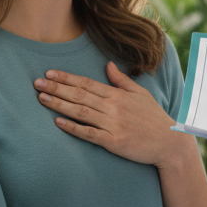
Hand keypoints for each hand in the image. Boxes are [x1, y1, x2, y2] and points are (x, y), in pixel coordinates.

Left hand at [34, 63, 185, 166]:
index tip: (50, 73)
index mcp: (118, 95)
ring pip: (81, 112)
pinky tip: (58, 122)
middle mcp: (113, 107)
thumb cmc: (154, 117)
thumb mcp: (140, 94)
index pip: (87, 83)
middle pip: (80, 95)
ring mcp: (113, 125)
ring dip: (59, 105)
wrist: (169, 142)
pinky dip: (73, 128)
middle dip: (57, 88)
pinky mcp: (113, 142)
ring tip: (42, 98)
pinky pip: (89, 134)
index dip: (67, 77)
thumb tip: (107, 64)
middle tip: (37, 83)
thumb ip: (121, 80)